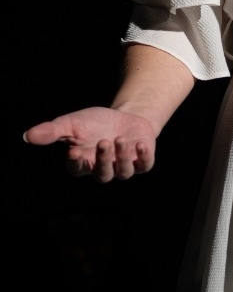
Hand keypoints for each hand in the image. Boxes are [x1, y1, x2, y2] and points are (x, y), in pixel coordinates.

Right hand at [24, 107, 156, 182]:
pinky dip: (144, 157)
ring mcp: (124, 166)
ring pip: (123, 172)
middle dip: (103, 160)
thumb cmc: (95, 123)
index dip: (76, 163)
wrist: (125, 117)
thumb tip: (26, 136)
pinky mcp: (143, 161)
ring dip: (122, 156)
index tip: (74, 150)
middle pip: (102, 174)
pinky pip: (145, 165)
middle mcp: (104, 169)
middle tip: (103, 141)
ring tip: (120, 138)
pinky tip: (140, 144)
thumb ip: (52, 131)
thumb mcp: (73, 123)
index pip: (77, 169)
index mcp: (85, 163)